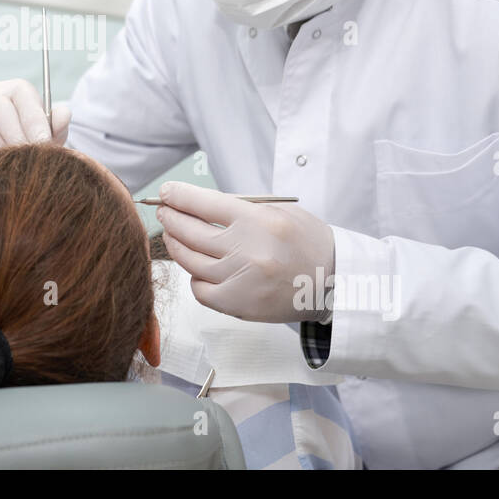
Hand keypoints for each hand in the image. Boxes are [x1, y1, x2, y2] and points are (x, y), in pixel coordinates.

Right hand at [0, 79, 71, 173]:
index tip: (44, 145)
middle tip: (29, 161)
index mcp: (15, 90)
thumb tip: (64, 114)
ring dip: (2, 150)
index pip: (26, 95)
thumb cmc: (16, 150)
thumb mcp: (40, 141)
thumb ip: (55, 129)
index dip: (36, 122)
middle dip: (20, 139)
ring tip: (12, 167)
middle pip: (6, 110)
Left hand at [156, 182, 335, 322]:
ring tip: (174, 235)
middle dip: (171, 218)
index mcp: (258, 220)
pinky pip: (201, 290)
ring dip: (177, 245)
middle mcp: (247, 250)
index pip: (204, 203)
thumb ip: (239, 209)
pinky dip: (194, 278)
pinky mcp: (240, 304)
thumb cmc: (307, 242)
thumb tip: (197, 205)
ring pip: (191, 261)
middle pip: (191, 231)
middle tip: (164, 212)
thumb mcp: (279, 211)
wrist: (334, 281)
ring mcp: (241, 279)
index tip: (166, 193)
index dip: (179, 196)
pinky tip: (197, 268)